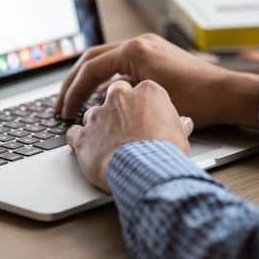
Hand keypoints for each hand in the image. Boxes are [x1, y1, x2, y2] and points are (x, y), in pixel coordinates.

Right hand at [56, 33, 258, 128]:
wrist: (227, 94)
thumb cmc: (197, 100)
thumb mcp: (151, 100)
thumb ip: (120, 98)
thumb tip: (97, 105)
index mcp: (135, 50)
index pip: (91, 68)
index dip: (73, 92)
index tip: (65, 112)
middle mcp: (140, 43)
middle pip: (92, 59)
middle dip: (73, 83)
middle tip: (61, 105)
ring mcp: (148, 47)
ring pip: (106, 60)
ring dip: (89, 81)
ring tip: (77, 103)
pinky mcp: (155, 55)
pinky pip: (122, 65)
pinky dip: (108, 80)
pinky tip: (104, 100)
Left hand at [66, 79, 193, 191]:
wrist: (146, 170)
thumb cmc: (166, 152)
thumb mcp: (180, 136)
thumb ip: (177, 124)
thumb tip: (184, 124)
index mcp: (147, 92)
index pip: (140, 88)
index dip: (140, 103)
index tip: (143, 113)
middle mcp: (120, 98)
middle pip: (114, 94)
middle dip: (117, 107)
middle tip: (124, 123)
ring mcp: (98, 115)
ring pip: (93, 113)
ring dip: (98, 125)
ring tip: (108, 142)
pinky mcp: (83, 135)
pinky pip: (74, 133)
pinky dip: (79, 139)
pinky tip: (86, 148)